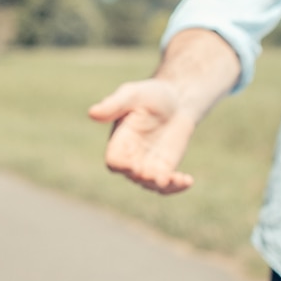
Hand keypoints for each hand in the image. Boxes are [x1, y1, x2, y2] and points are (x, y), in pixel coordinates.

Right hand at [88, 79, 199, 193]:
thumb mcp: (132, 95)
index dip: (122, 165)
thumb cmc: (149, 94)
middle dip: (145, 178)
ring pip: (151, 184)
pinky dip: (177, 186)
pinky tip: (188, 180)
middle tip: (160, 177)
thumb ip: (114, 105)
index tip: (133, 166)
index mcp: (119, 141)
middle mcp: (131, 157)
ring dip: (163, 184)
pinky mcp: (165, 168)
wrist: (175, 99)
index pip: (114, 161)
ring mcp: (148, 165)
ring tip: (178, 179)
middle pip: (133, 176)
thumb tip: (92, 113)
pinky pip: (167, 184)